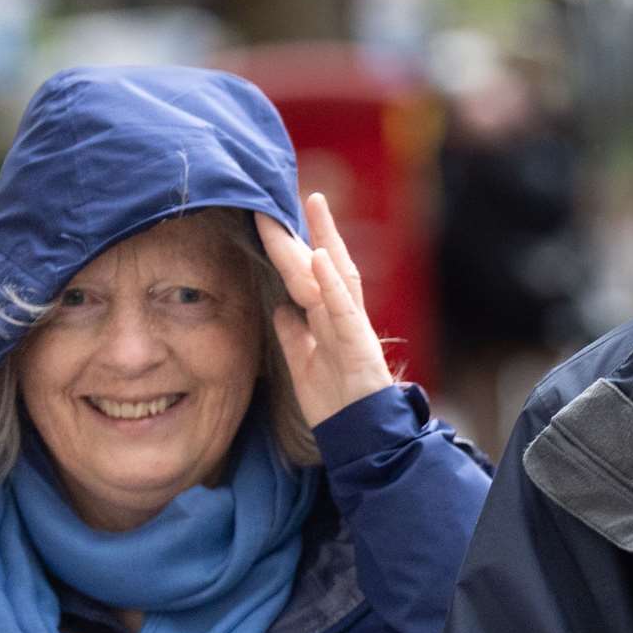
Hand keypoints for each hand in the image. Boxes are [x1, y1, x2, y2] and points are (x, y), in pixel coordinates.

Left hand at [256, 193, 394, 426]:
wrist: (360, 437)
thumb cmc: (336, 404)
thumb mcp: (304, 366)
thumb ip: (294, 337)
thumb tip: (280, 310)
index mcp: (330, 321)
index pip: (310, 275)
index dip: (292, 246)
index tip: (272, 217)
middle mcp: (343, 316)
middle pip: (323, 264)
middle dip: (306, 229)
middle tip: (290, 195)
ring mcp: (353, 326)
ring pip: (337, 275)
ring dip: (325, 238)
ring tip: (313, 206)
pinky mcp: (359, 343)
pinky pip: (344, 308)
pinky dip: (331, 282)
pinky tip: (319, 256)